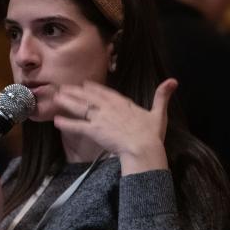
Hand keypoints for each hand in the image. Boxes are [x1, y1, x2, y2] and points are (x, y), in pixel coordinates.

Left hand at [53, 79, 176, 173]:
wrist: (143, 148)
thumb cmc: (151, 134)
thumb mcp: (159, 113)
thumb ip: (162, 96)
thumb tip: (173, 81)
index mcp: (123, 103)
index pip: (105, 93)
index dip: (94, 88)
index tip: (84, 83)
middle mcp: (109, 108)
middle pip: (89, 97)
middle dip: (75, 92)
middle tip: (62, 87)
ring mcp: (100, 118)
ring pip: (81, 108)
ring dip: (67, 102)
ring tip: (55, 99)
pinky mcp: (94, 131)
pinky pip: (78, 126)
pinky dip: (67, 123)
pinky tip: (56, 121)